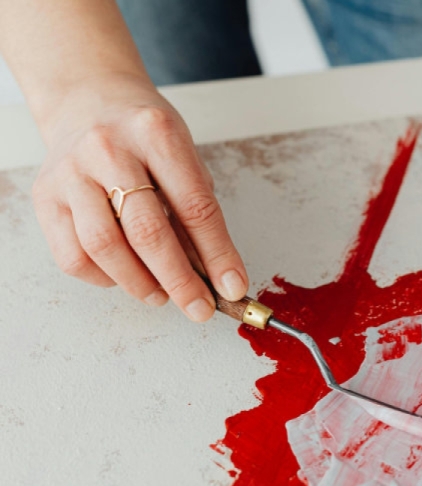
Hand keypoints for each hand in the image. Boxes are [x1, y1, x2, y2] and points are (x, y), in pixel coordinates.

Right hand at [32, 73, 247, 321]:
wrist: (88, 99)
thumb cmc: (145, 136)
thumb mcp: (183, 156)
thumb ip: (195, 210)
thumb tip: (214, 273)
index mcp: (156, 134)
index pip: (195, 206)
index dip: (218, 254)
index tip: (233, 287)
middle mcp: (108, 148)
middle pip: (147, 232)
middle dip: (180, 280)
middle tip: (200, 308)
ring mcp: (70, 172)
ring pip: (104, 247)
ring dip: (140, 284)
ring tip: (162, 295)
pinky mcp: (45, 196)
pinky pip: (72, 255)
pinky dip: (102, 278)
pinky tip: (123, 276)